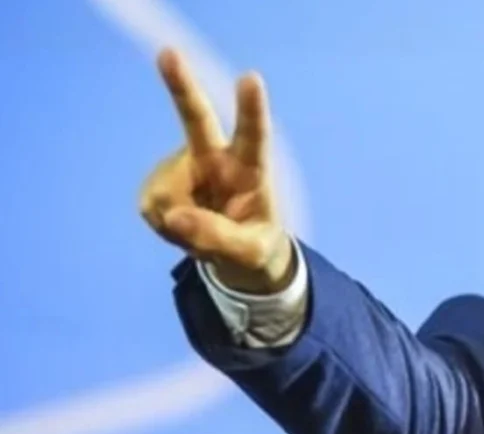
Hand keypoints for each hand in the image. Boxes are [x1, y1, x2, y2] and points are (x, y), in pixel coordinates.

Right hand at [139, 48, 293, 293]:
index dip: (251, 109)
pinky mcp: (159, 181)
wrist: (234, 252)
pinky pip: (151, 205)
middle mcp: (216, 157)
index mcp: (252, 168)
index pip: (255, 136)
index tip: (252, 79)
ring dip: (179, 224)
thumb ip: (219, 238)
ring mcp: (183, 165)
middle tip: (169, 54)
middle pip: (196, 118)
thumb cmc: (254, 244)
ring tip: (202, 230)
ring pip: (167, 194)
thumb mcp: (249, 253)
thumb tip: (174, 217)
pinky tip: (183, 225)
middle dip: (181, 86)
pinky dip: (164, 225)